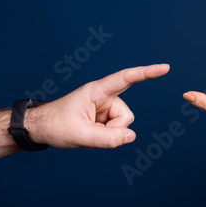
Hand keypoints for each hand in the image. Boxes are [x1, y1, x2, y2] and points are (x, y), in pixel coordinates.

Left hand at [27, 64, 169, 148]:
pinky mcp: (103, 118)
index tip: (165, 68)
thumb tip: (131, 136)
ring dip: (106, 135)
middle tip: (90, 133)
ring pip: (122, 126)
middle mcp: (104, 97)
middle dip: (113, 130)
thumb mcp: (80, 135)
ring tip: (86, 134)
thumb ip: (107, 139)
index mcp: (97, 91)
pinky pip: (115, 132)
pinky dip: (103, 138)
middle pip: (125, 116)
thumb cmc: (55, 125)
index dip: (146, 73)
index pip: (125, 79)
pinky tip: (88, 136)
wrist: (40, 128)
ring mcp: (104, 108)